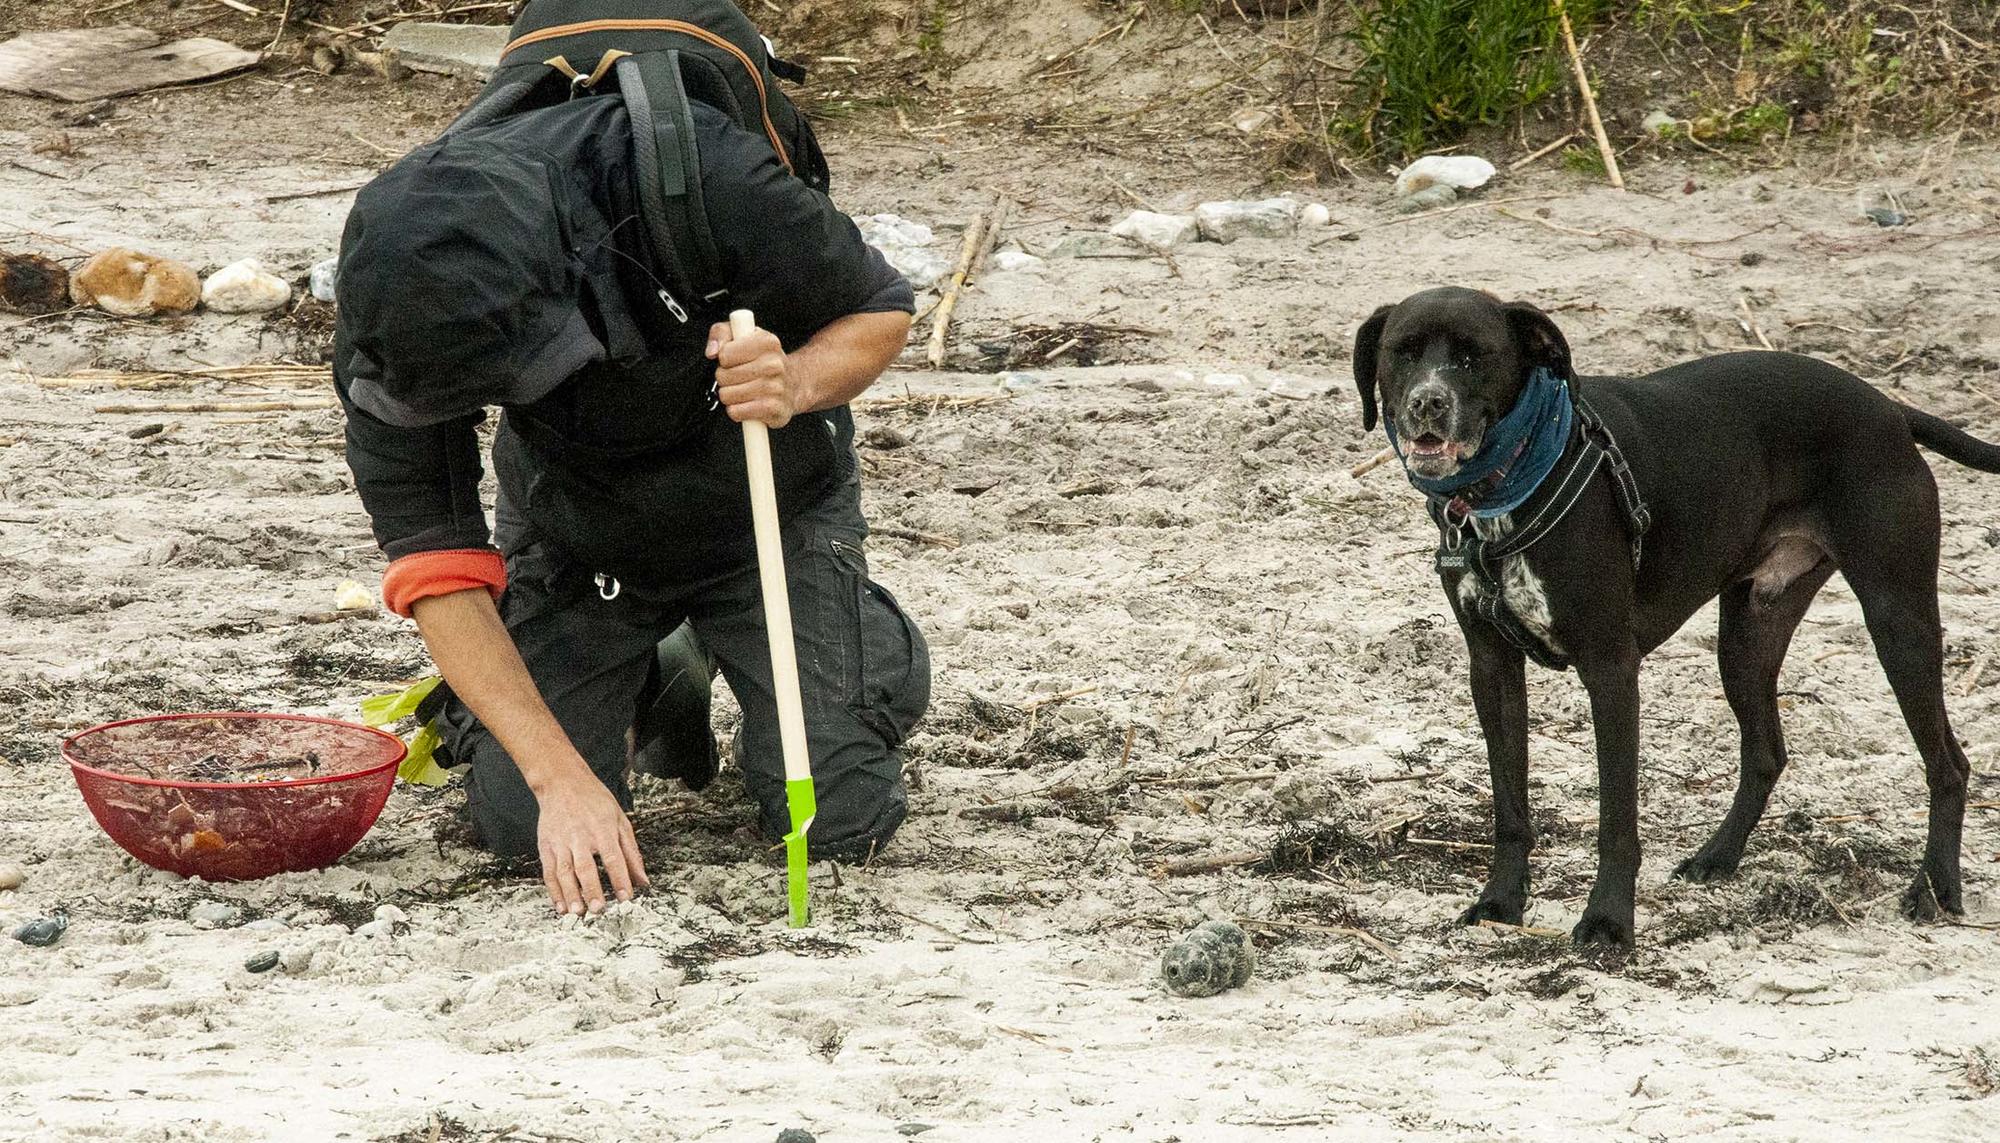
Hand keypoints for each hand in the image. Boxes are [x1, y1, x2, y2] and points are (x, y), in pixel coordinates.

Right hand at [535, 775, 649, 915]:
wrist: (562, 782)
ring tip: (578, 912)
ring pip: (564, 872)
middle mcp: (580, 836)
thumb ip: (632, 852)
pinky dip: (554, 890)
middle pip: (586, 867)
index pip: (613, 857)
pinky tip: (561, 905)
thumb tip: (643, 880)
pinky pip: (549, 871)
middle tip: (598, 909)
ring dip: (570, 894)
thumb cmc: (594, 800)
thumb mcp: (620, 820)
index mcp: (602, 828)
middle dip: (592, 890)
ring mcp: (560, 841)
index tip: (625, 898)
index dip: (620, 879)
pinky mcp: (546, 845)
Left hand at [708, 321, 799, 427]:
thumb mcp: (742, 335)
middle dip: (725, 378)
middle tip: (739, 377)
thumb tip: (712, 352)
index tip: (735, 359)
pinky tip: (748, 403)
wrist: (793, 384)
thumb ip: (721, 333)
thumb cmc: (764, 360)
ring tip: (744, 390)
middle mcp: (774, 364)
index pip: (725, 354)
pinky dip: (736, 410)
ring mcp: (776, 388)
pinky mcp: (773, 409)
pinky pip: (735, 412)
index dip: (724, 359)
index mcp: (767, 342)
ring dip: (730, 395)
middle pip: (723, 376)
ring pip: (727, 395)